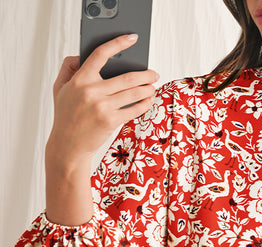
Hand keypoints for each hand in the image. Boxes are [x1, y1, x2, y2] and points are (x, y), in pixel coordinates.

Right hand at [47, 35, 158, 165]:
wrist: (68, 146)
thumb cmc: (65, 116)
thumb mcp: (60, 88)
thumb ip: (69, 68)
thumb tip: (82, 55)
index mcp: (79, 80)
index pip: (100, 54)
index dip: (118, 43)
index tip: (132, 38)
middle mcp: (91, 91)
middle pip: (126, 77)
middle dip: (145, 74)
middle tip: (153, 73)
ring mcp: (102, 107)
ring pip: (133, 93)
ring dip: (148, 88)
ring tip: (153, 86)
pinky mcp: (110, 121)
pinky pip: (133, 109)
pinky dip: (144, 104)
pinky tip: (149, 100)